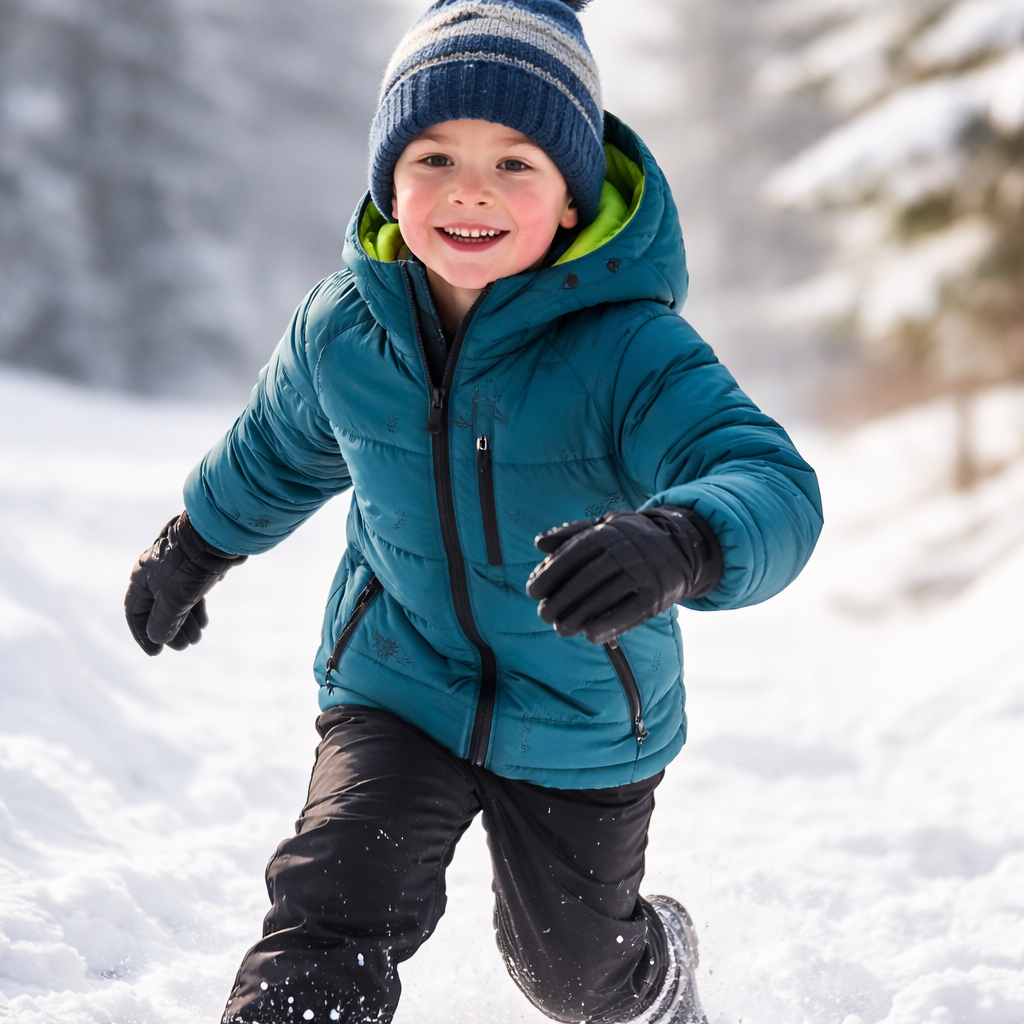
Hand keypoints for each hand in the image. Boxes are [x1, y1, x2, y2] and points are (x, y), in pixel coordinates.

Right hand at [125, 512, 245, 655]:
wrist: (215, 538)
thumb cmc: (188, 568)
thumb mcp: (173, 601)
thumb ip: (163, 622)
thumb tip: (158, 638)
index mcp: (141, 580)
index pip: (135, 612)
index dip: (142, 634)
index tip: (155, 653)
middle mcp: (155, 576)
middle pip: (157, 611)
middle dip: (169, 632)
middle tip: (182, 646)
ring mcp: (175, 573)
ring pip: (175, 604)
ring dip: (184, 624)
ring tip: (195, 639)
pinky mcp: (194, 571)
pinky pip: (189, 596)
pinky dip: (194, 611)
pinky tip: (203, 624)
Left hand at [525, 507, 721, 644]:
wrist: (682, 546)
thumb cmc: (631, 539)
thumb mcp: (605, 527)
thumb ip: (572, 534)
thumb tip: (539, 543)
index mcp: (609, 532)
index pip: (574, 554)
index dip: (550, 574)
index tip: (533, 591)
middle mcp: (627, 551)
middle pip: (586, 579)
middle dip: (560, 600)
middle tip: (543, 614)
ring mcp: (644, 573)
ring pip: (605, 599)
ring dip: (578, 617)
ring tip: (561, 629)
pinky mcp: (657, 596)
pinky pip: (630, 613)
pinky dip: (608, 626)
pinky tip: (589, 636)